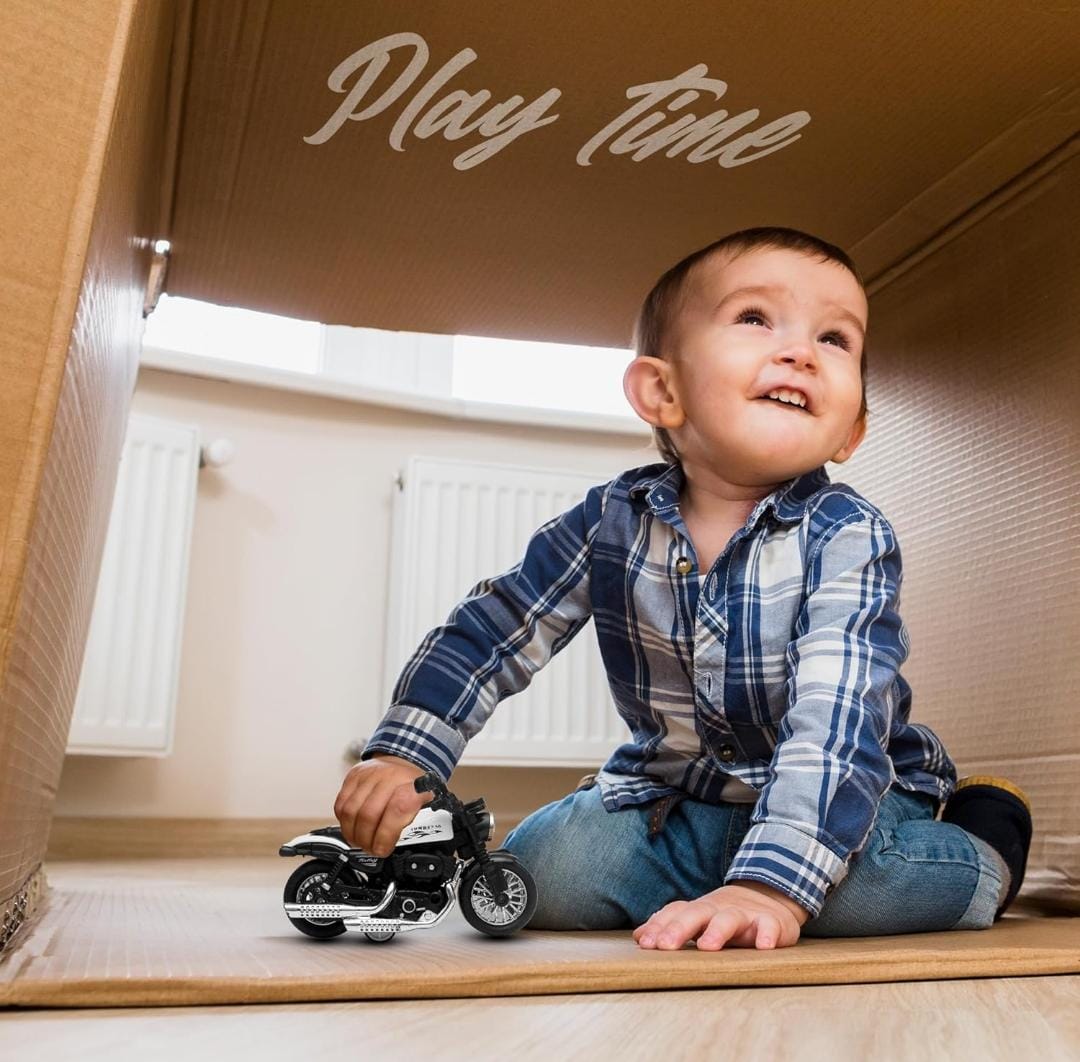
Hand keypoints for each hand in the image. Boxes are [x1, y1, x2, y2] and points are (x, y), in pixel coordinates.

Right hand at [333, 753, 431, 856]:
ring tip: (359, 842)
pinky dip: (343, 821)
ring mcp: (369, 774)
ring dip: (352, 834)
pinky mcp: (354, 775)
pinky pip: (341, 803)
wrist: (404, 761)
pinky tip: (352, 827)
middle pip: (368, 815)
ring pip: (350, 811)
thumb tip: (399, 845)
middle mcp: (390, 776)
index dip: (386, 836)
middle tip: (370, 849)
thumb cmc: (414, 786)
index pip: (398, 810)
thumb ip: (419, 824)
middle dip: (366, 840)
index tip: (382, 849)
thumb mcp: (428, 804)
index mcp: (413, 785)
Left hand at [632, 881, 808, 950]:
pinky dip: (767, 934)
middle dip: (679, 928)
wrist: (768, 898)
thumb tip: (637, 936)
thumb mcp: (698, 920)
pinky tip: (763, 946)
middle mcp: (718, 909)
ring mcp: (744, 914)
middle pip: (697, 913)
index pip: (675, 913)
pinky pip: (769, 926)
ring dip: (718, 931)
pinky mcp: (771, 922)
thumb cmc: (723, 916)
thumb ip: (670, 926)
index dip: (659, 926)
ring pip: (730, 918)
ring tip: (707, 946)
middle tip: (665, 945)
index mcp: (699, 910)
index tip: (644, 943)